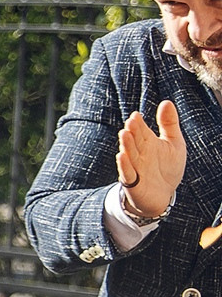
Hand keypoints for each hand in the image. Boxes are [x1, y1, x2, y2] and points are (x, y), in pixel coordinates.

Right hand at [116, 98, 187, 221]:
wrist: (162, 194)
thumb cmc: (167, 167)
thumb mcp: (174, 143)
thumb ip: (169, 123)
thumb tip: (166, 102)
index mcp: (148, 142)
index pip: (141, 130)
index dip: (139, 123)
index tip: (136, 115)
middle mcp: (139, 153)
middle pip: (134, 140)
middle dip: (132, 132)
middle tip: (131, 122)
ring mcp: (135, 167)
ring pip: (129, 154)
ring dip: (126, 145)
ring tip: (124, 134)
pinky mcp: (133, 182)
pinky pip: (127, 173)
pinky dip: (124, 165)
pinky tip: (121, 156)